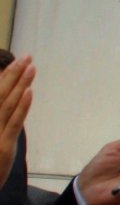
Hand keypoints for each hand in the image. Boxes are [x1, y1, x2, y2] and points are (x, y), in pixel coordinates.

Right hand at [0, 56, 34, 183]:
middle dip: (13, 74)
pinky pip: (13, 124)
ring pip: (7, 104)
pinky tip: (29, 92)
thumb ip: (1, 121)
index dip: (4, 78)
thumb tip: (11, 102)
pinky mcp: (2, 148)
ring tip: (31, 67)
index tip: (16, 62)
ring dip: (19, 84)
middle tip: (27, 56)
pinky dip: (22, 107)